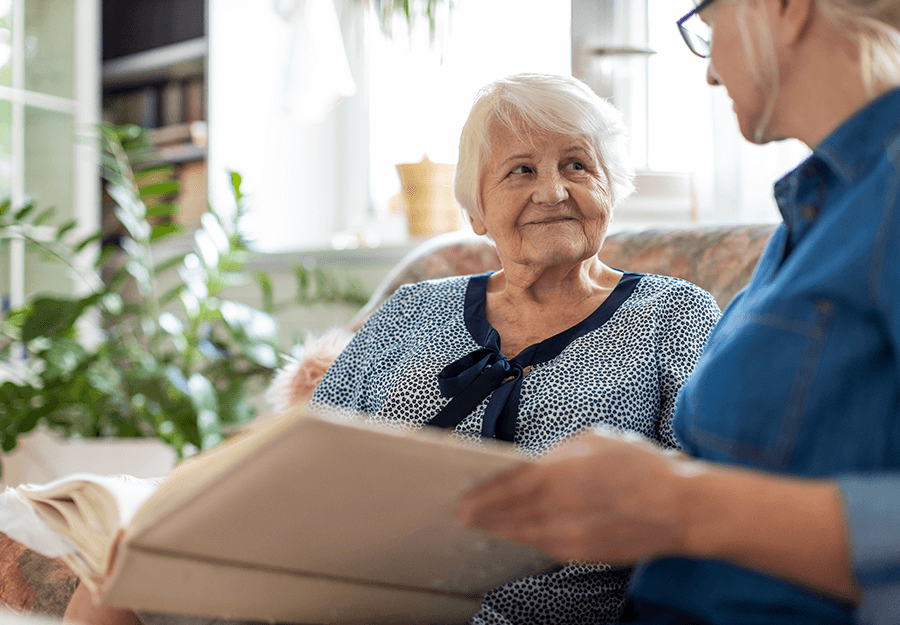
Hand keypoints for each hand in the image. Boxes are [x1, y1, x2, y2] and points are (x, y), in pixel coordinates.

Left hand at [457, 430, 696, 563]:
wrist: (680, 508)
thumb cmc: (640, 467)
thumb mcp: (596, 439)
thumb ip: (560, 451)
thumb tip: (537, 462)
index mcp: (560, 469)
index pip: (509, 483)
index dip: (484, 492)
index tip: (465, 497)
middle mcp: (560, 503)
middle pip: (509, 511)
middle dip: (483, 514)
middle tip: (463, 515)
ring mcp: (570, 531)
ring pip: (523, 533)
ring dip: (501, 530)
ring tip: (485, 527)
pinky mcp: (583, 552)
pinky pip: (545, 547)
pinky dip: (528, 541)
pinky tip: (519, 536)